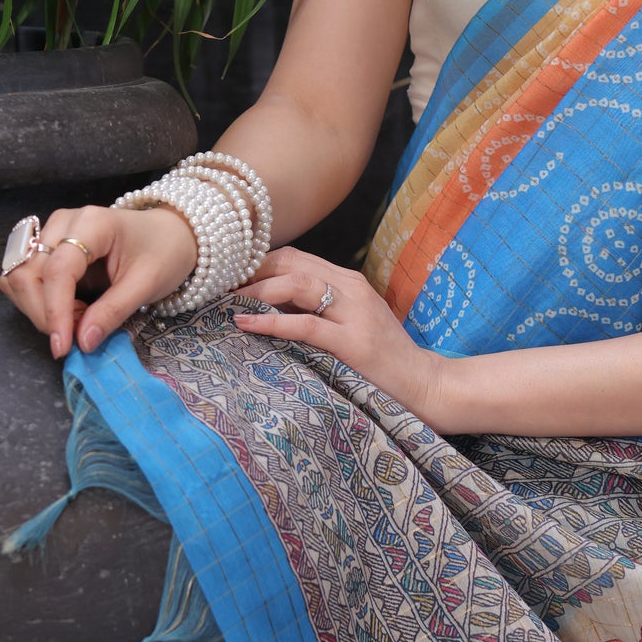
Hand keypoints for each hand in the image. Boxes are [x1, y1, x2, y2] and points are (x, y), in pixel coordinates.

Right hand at [0, 202, 198, 357]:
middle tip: (77, 335)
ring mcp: (51, 233)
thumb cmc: (163, 252)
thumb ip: (112, 312)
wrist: (171, 234)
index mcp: (92, 224)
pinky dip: (40, 302)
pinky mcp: (47, 247)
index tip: (62, 346)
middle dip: (45, 314)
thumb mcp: (147, 284)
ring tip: (78, 320)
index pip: (58, 270)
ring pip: (19, 277)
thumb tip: (81, 342)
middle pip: (28, 274)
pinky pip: (25, 278)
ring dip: (39, 309)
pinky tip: (68, 310)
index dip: (55, 311)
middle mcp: (63, 223)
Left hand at [231, 247, 446, 422]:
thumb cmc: (384, 360)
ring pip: (295, 284)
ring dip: (255, 290)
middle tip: (217, 286)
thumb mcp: (351, 324)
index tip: (228, 277)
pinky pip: (304, 324)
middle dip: (249, 271)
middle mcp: (351, 288)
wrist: (424, 384)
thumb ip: (319, 311)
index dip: (257, 262)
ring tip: (226, 301)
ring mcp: (354, 313)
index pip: (295, 257)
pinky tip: (245, 324)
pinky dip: (269, 322)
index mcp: (349, 282)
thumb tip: (269, 307)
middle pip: (290, 262)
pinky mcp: (353, 341)